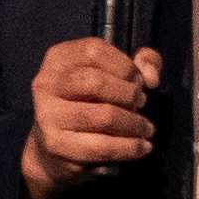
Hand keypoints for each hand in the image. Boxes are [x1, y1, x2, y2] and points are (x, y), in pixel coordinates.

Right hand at [17, 36, 161, 198]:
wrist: (57, 145)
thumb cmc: (91, 102)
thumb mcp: (115, 73)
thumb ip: (142, 62)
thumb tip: (151, 77)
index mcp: (58, 59)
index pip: (93, 51)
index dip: (125, 65)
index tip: (138, 81)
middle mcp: (46, 84)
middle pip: (94, 82)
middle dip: (129, 94)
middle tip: (141, 104)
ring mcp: (48, 115)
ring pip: (102, 116)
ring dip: (134, 124)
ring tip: (145, 128)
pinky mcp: (56, 144)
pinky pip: (101, 146)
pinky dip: (129, 148)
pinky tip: (142, 147)